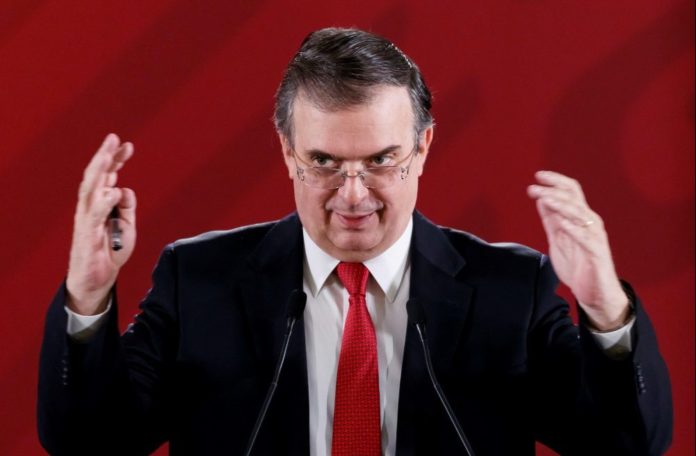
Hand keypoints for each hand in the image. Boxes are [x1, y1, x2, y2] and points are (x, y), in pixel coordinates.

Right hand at [66, 133, 136, 314]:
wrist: (96, 279)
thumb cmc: (109, 251)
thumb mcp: (126, 227)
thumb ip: (127, 208)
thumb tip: (125, 189)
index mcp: (99, 202)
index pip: (107, 175)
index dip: (115, 159)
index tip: (127, 144)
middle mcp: (90, 206)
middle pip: (96, 176)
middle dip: (105, 156)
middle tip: (114, 139)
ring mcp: (86, 219)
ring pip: (91, 189)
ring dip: (99, 171)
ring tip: (108, 155)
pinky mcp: (86, 234)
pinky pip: (94, 216)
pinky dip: (103, 202)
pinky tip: (113, 191)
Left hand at [527, 171, 628, 330]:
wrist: (594, 292)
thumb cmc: (577, 264)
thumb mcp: (558, 239)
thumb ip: (551, 220)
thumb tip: (541, 199)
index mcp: (579, 218)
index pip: (571, 192)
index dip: (556, 181)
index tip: (538, 175)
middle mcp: (589, 223)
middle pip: (574, 199)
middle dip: (553, 191)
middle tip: (533, 188)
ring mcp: (594, 237)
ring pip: (580, 215)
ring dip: (561, 206)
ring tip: (545, 199)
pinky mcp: (597, 253)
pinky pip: (587, 239)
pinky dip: (575, 230)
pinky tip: (563, 224)